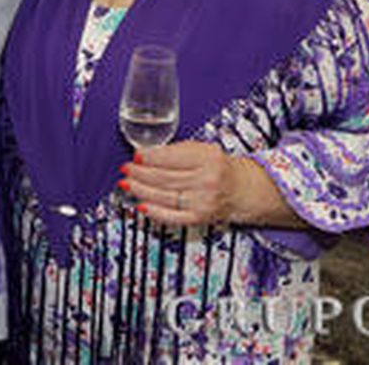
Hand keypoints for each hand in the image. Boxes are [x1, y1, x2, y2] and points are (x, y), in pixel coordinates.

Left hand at [119, 141, 248, 225]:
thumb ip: (176, 151)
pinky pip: (173, 217)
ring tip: (127, 184)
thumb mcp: (203, 150)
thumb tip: (145, 155)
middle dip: (140, 174)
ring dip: (141, 191)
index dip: (149, 157)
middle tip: (126, 169)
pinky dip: (155, 212)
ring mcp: (204, 202)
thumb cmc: (219, 167)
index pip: (171, 158)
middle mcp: (207, 180)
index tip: (135, 156)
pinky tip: (141, 205)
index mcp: (207, 158)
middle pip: (165, 178)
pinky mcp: (200, 218)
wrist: (243, 190)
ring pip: (165, 197)